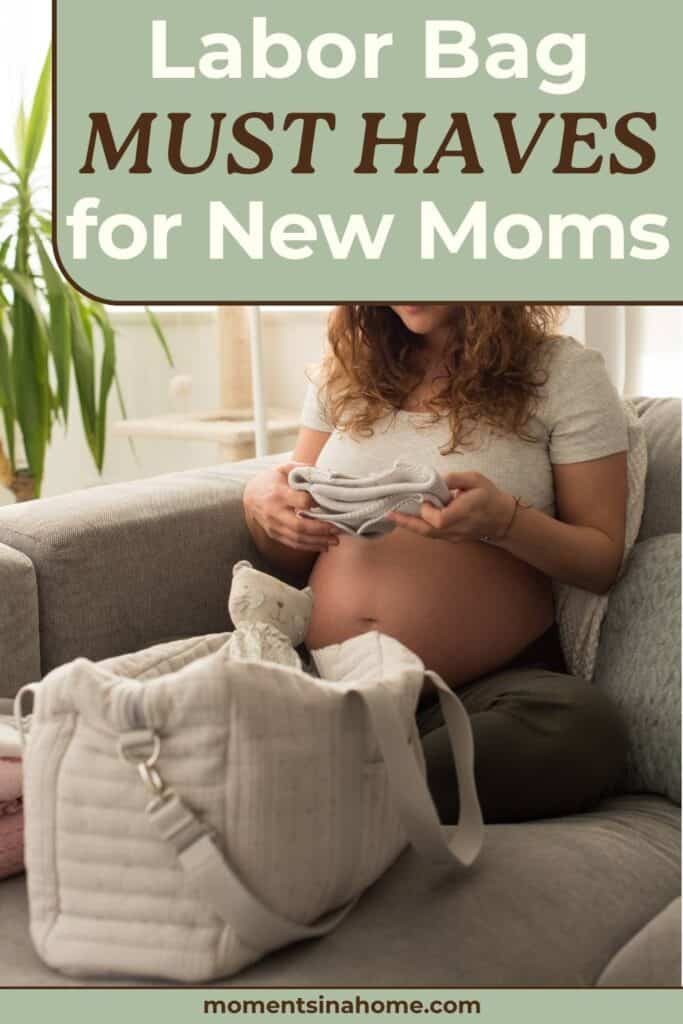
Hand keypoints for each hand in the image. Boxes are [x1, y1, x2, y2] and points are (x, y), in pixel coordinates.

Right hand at [243, 462, 339, 552]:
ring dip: (318, 541)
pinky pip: (293, 544)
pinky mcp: (275, 534)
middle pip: (300, 526)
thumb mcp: (284, 469)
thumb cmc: (271, 480)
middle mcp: (274, 512)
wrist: (250, 496)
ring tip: (335, 541)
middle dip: (321, 529)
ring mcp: (274, 526)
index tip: (328, 504)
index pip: (301, 501)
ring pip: (298, 538)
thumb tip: (325, 475)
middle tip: (337, 529)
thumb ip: (302, 469)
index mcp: (278, 493)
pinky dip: (309, 547)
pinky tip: (323, 546)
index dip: (316, 504)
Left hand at [385, 471, 515, 542]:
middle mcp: (457, 528)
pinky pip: (432, 534)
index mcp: (464, 512)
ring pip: (427, 534)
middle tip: (389, 514)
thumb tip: (433, 480)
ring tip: (394, 516)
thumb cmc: (490, 496)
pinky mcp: (452, 538)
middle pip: (427, 531)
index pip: (439, 519)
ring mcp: (454, 536)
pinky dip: (419, 527)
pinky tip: (409, 519)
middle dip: (406, 522)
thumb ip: (453, 479)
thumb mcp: (475, 479)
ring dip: (410, 526)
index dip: (428, 511)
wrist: (503, 519)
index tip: (426, 499)